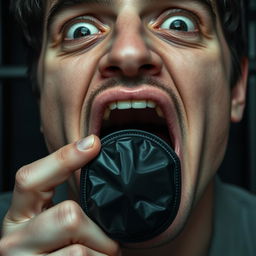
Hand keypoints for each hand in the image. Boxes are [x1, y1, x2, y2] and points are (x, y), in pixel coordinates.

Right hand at [0, 135, 119, 255]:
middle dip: (97, 227)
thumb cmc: (59, 246)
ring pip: (80, 250)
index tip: (93, 143)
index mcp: (20, 213)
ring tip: (100, 253)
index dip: (63, 158)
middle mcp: (15, 239)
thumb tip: (94, 151)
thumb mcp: (55, 219)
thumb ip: (69, 195)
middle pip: (68, 216)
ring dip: (102, 251)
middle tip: (107, 236)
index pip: (31, 178)